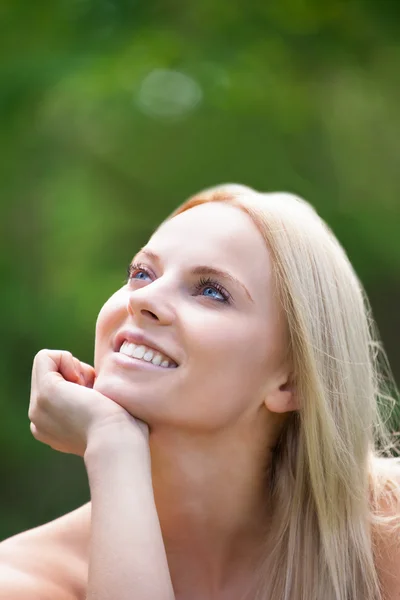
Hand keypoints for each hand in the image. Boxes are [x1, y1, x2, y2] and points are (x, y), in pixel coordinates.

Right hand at [28, 349, 148, 456]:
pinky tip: (83, 381)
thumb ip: (90, 404)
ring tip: (90, 392)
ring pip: (47, 365)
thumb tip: (92, 388)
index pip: (59, 388)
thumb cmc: (124, 431)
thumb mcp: (101, 416)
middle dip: (78, 374)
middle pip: (51, 375)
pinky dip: (66, 358)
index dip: (84, 384)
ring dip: (75, 369)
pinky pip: (45, 357)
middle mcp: (38, 420)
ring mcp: (37, 407)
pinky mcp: (45, 392)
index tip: (99, 401)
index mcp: (50, 429)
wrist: (119, 442)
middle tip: (95, 395)